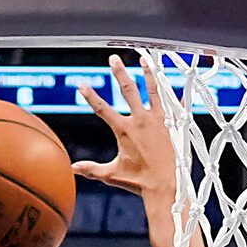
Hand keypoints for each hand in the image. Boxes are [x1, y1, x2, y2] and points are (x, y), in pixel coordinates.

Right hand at [69, 54, 180, 210]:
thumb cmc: (140, 182)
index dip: (90, 96)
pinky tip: (173, 84)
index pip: (102, 109)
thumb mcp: (112, 174)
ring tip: (144, 60)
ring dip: (148, 74)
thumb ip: (92, 169)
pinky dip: (173, 94)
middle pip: (128, 90)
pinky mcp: (173, 125)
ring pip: (153, 91)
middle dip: (119, 73)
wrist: (166, 187)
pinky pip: (173, 104)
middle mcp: (141, 121)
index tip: (82, 85)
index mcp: (124, 130)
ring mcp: (159, 121)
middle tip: (114, 59)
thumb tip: (73, 169)